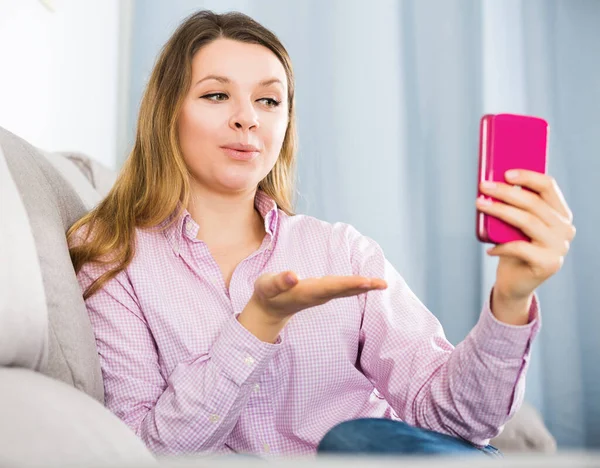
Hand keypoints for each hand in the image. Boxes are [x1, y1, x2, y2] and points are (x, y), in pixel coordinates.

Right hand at [239, 272, 386, 341]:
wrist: (269, 309)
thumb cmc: (267, 294)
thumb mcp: (267, 286)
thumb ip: (280, 281)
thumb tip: (293, 275)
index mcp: (306, 293)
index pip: (331, 287)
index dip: (349, 284)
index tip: (366, 281)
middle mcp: (317, 295)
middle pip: (343, 290)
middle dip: (363, 286)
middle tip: (383, 284)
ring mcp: (321, 295)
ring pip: (345, 291)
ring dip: (363, 286)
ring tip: (381, 284)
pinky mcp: (322, 293)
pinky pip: (342, 289)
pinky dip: (355, 285)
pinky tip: (367, 283)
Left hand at [477, 169, 575, 316]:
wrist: (516, 282)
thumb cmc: (514, 247)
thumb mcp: (515, 224)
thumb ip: (514, 207)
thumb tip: (492, 182)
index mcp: (560, 213)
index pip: (548, 187)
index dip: (527, 177)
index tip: (505, 173)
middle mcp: (565, 229)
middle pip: (534, 202)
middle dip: (506, 192)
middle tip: (484, 187)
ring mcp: (559, 247)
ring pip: (527, 221)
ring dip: (500, 210)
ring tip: (480, 205)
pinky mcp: (548, 264)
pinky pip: (520, 248)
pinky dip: (501, 246)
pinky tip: (489, 248)